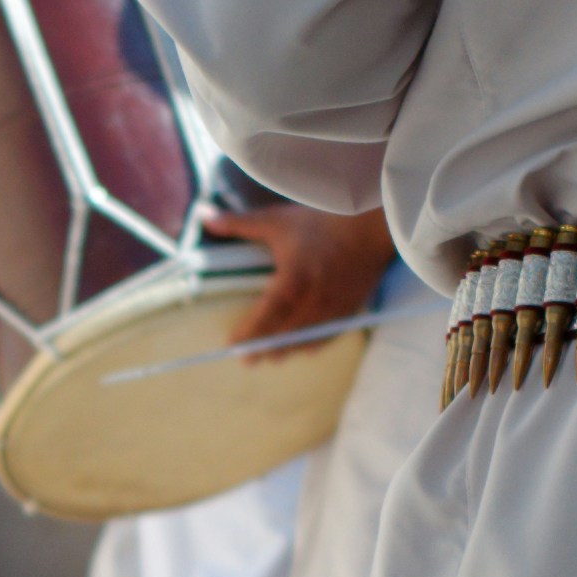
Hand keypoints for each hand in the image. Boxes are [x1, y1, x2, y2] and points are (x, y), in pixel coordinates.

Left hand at [223, 204, 393, 356]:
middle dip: (265, 349)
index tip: (232, 344)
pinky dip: (314, 344)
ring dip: (288, 350)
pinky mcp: (349, 309)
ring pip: (307, 340)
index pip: (266, 317)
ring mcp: (333, 309)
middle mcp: (313, 301)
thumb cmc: (323, 221)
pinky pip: (329, 336)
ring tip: (272, 357)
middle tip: (248, 359)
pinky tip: (304, 349)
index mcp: (293, 281)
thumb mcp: (277, 220)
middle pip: (285, 336)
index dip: (249, 334)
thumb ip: (240, 223)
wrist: (372, 226)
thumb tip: (204, 217)